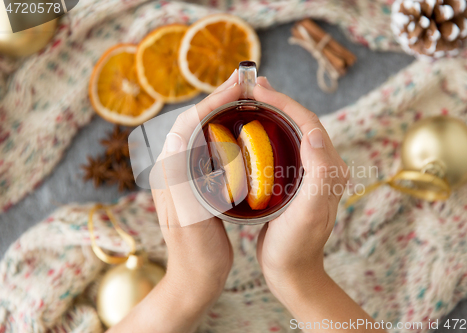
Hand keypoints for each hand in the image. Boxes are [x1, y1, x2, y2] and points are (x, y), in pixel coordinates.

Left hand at [152, 70, 240, 300]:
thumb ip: (180, 183)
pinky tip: (241, 129)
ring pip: (199, 131)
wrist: (194, 279)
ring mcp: (183, 176)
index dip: (212, 102)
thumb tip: (177, 139)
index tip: (239, 88)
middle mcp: (172, 170)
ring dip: (220, 110)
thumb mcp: (190, 223)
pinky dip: (224, 130)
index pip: (186, 125)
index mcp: (169, 174)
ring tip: (245, 98)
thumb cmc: (196, 256)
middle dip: (217, 99)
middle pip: (192, 122)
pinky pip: (207, 146)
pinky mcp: (195, 183)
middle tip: (244, 84)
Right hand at [254, 79, 348, 300]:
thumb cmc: (296, 246)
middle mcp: (322, 167)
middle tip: (251, 88)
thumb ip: (318, 172)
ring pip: (290, 134)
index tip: (258, 90)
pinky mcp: (294, 183)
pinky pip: (282, 149)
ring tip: (248, 103)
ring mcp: (308, 175)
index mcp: (329, 169)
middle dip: (278, 102)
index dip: (285, 102)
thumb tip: (313, 132)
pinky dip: (267, 134)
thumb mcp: (308, 211)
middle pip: (300, 123)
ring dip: (272, 115)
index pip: (308, 123)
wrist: (292, 272)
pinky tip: (249, 133)